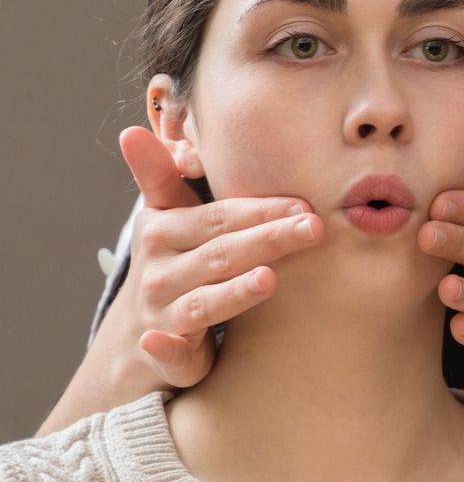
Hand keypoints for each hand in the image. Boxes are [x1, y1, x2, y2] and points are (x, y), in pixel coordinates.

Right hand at [110, 126, 323, 386]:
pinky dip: (166, 347)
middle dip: (268, 240)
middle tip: (315, 228)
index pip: (220, 217)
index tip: (304, 206)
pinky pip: (166, 350)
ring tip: (268, 279)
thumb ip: (162, 175)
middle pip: (222, 253)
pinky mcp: (166, 350)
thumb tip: (130, 131)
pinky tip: (167, 340)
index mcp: (165, 230)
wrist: (140, 334)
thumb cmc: (175, 264)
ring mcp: (162, 310)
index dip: (260, 210)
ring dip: (233, 291)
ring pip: (204, 301)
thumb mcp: (166, 217)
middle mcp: (161, 269)